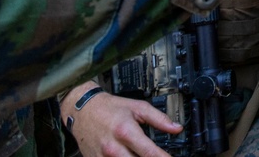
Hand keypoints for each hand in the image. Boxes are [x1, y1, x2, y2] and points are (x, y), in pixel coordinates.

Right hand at [62, 83, 179, 156]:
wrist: (82, 110)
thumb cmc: (109, 108)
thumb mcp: (137, 107)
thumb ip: (159, 118)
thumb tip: (176, 128)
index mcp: (125, 131)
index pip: (150, 152)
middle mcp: (113, 148)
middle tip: (158, 156)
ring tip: (142, 154)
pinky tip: (129, 155)